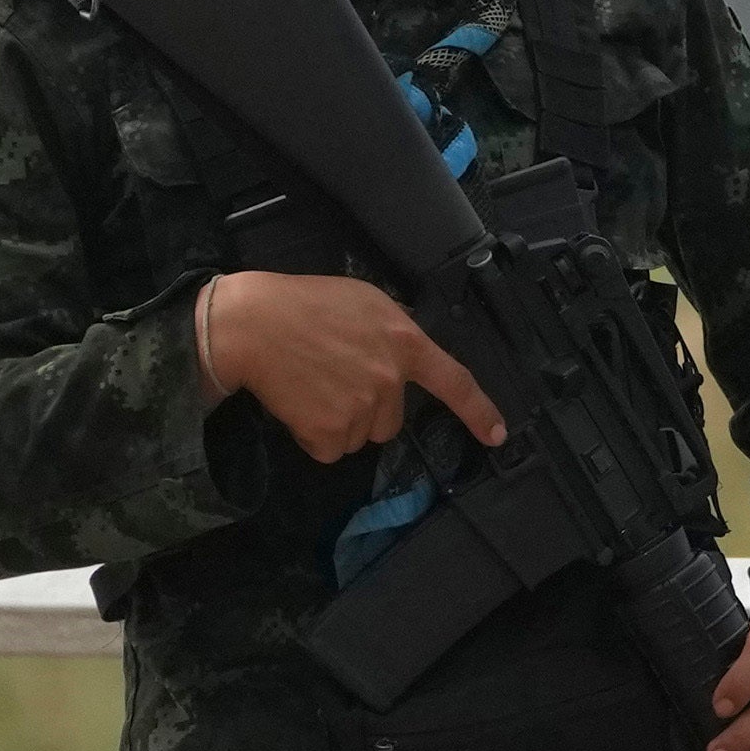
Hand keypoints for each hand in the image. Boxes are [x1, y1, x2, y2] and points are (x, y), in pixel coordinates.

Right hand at [197, 272, 502, 466]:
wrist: (252, 325)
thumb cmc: (304, 304)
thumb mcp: (364, 301)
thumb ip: (393, 331)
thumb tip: (403, 356)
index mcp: (404, 341)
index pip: (454, 381)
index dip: (479, 411)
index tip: (497, 435)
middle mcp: (389, 380)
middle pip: (392, 420)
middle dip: (368, 407)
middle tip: (333, 376)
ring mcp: (361, 409)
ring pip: (361, 436)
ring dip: (340, 421)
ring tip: (312, 385)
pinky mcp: (330, 433)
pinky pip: (331, 449)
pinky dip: (315, 436)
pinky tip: (299, 404)